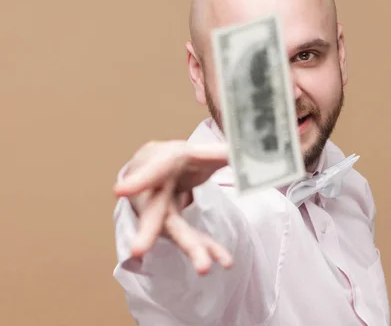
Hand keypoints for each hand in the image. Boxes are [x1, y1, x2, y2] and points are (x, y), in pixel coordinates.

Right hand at [113, 140, 232, 273]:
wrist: (155, 169)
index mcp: (160, 164)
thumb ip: (216, 152)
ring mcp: (162, 213)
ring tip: (204, 268)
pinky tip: (225, 261)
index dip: (139, 179)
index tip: (119, 190)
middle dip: (148, 232)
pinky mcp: (174, 226)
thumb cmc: (173, 159)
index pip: (151, 170)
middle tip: (137, 250)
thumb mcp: (194, 150)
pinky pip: (191, 238)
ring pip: (174, 231)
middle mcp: (155, 192)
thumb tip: (244, 150)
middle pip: (154, 212)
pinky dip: (208, 249)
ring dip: (191, 248)